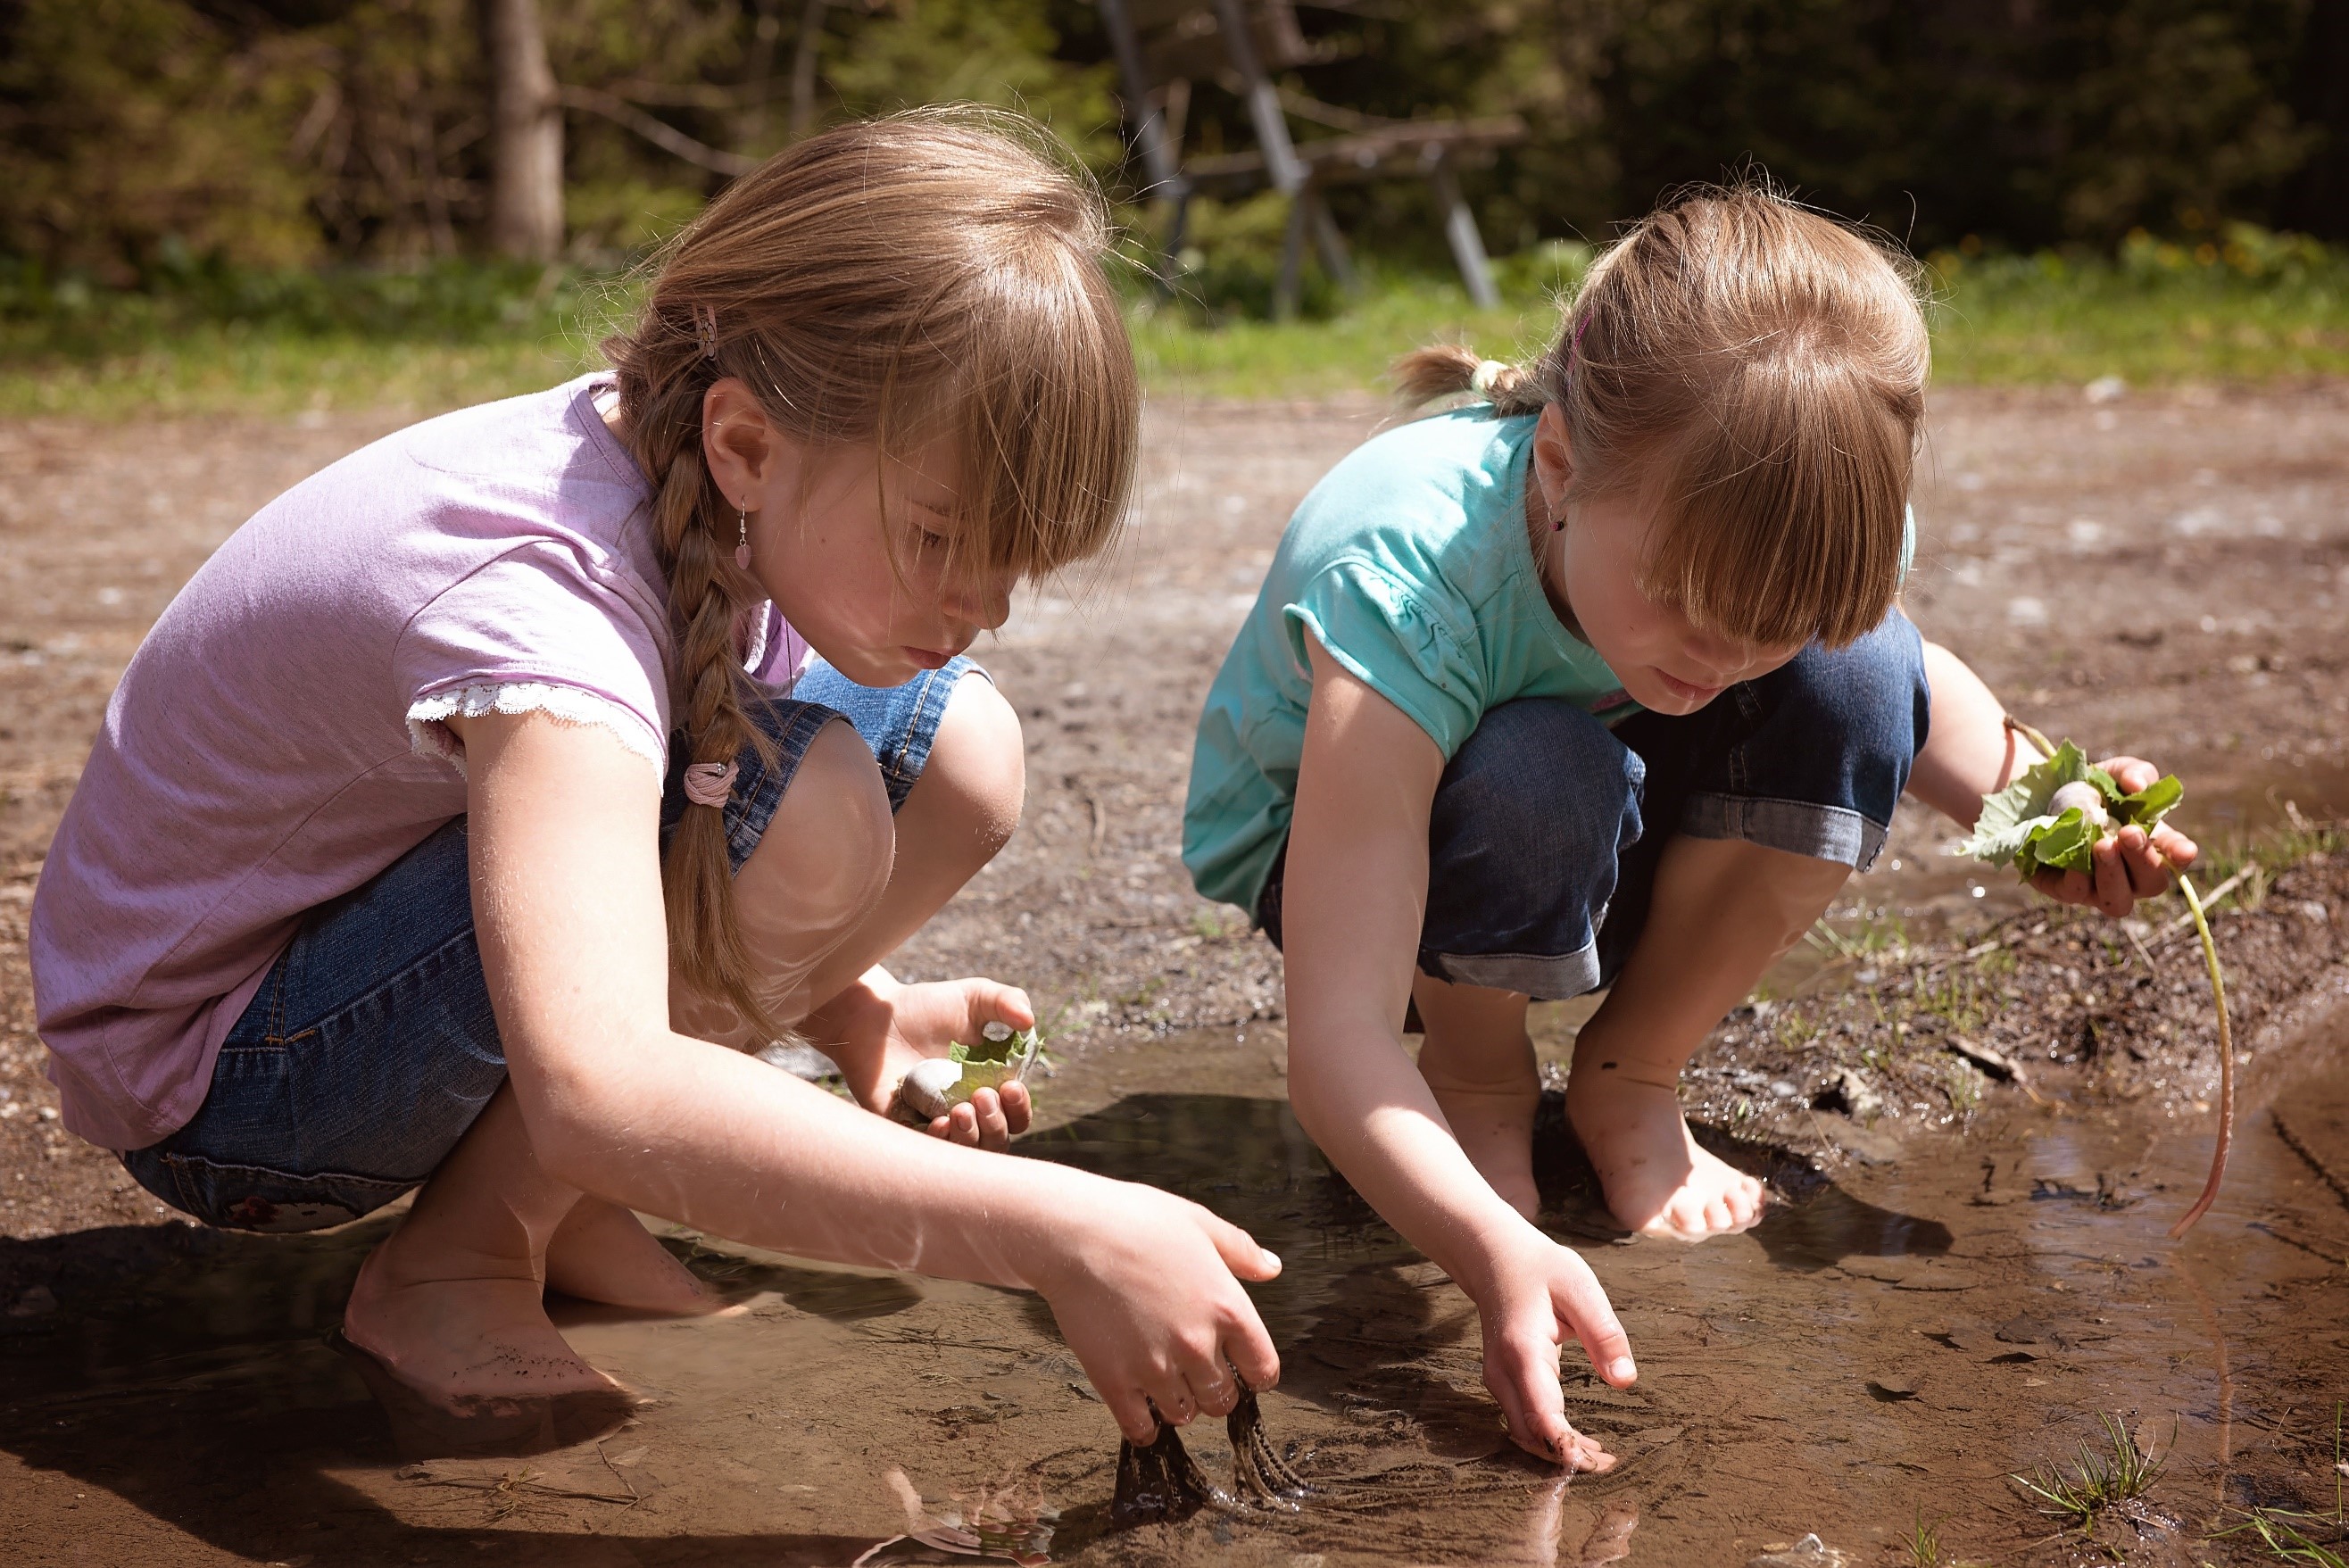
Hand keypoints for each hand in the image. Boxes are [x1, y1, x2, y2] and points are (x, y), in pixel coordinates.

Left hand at [813, 973, 1034, 1150]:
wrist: (874, 1015)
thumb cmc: (925, 1006)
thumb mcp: (973, 997)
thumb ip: (1006, 1001)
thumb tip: (1030, 1022)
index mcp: (988, 1085)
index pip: (1016, 1114)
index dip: (1019, 1108)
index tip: (1010, 1087)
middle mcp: (966, 1109)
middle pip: (997, 1140)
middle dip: (997, 1123)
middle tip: (982, 1095)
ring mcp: (937, 1122)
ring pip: (967, 1151)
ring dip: (972, 1136)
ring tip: (960, 1109)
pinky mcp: (906, 1129)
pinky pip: (929, 1152)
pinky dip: (941, 1143)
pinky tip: (939, 1122)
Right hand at [1031, 1185, 1281, 1441]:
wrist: (1073, 1233)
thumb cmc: (1135, 1220)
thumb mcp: (1199, 1223)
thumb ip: (1240, 1251)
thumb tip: (1272, 1267)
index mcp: (1227, 1308)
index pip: (1263, 1369)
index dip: (1255, 1371)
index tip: (1242, 1367)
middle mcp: (1198, 1346)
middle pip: (1223, 1399)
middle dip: (1214, 1388)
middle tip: (1197, 1373)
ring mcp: (1155, 1368)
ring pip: (1184, 1414)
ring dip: (1180, 1403)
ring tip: (1166, 1382)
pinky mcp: (1115, 1381)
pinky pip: (1140, 1427)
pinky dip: (1144, 1426)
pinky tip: (1140, 1410)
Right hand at [1470, 1223, 1635, 1470]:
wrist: (1493, 1256)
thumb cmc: (1540, 1269)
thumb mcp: (1581, 1288)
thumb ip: (1604, 1334)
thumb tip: (1626, 1380)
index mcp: (1523, 1351)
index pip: (1542, 1417)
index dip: (1569, 1447)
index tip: (1601, 1462)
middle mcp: (1503, 1372)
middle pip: (1531, 1435)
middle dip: (1568, 1457)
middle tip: (1609, 1464)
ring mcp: (1496, 1379)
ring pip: (1524, 1433)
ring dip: (1558, 1450)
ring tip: (1600, 1457)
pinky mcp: (1501, 1381)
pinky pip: (1522, 1420)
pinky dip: (1548, 1436)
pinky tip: (1578, 1440)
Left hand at [2028, 756, 2200, 916]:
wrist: (2039, 799)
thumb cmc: (2087, 790)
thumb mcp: (2111, 773)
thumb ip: (2132, 772)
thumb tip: (2137, 785)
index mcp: (2150, 846)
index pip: (2175, 858)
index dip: (2181, 855)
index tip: (2184, 849)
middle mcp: (2129, 874)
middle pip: (2151, 884)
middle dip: (2143, 860)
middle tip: (2130, 833)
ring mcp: (2097, 887)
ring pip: (2117, 900)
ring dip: (2113, 874)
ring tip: (2103, 845)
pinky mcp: (2064, 890)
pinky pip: (2075, 893)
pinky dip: (2078, 878)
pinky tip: (2075, 862)